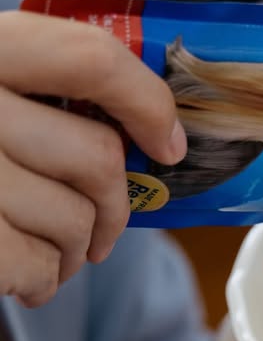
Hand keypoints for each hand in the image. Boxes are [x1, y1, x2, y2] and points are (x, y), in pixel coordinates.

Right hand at [0, 11, 186, 307]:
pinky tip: (20, 274)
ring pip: (76, 220)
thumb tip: (159, 140)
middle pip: (98, 157)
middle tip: (101, 229)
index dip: (148, 104)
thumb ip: (56, 98)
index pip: (92, 59)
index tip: (168, 145)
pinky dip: (42, 281)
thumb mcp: (4, 98)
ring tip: (47, 250)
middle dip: (113, 208)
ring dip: (76, 250)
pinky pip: (39, 267)